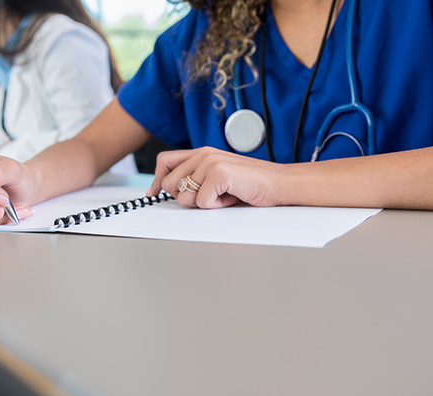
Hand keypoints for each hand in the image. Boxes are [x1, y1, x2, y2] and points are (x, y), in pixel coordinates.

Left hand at [147, 147, 285, 208]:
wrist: (279, 184)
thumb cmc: (251, 183)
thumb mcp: (218, 177)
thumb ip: (196, 177)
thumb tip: (171, 191)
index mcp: (201, 152)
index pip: (164, 161)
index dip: (156, 179)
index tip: (153, 193)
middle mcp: (203, 154)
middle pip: (168, 184)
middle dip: (184, 198)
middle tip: (208, 196)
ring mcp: (210, 162)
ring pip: (184, 197)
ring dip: (203, 203)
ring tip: (223, 195)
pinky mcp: (219, 174)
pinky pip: (202, 202)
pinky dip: (216, 206)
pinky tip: (231, 197)